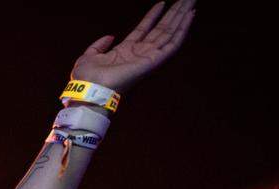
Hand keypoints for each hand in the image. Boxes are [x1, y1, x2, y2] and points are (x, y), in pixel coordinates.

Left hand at [70, 0, 194, 93]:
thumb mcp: (90, 55)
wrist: (90, 88)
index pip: (143, 29)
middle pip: (161, 29)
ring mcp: (149, 56)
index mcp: (125, 51)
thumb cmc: (87, 77)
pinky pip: (172, 43)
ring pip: (170, 33)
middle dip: (173, 14)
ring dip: (181, 17)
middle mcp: (140, 52)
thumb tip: (110, 36)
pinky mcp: (154, 60)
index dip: (152, 16)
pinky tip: (190, 16)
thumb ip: (99, 45)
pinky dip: (183, 29)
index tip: (162, 3)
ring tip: (190, 1)